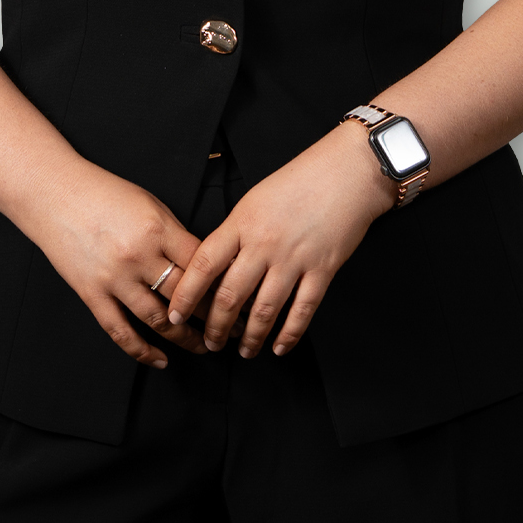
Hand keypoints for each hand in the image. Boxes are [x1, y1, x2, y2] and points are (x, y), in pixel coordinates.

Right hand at [31, 162, 211, 367]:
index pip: (201, 264)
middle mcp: (138, 256)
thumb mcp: (150, 204)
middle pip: (185, 296)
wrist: (56, 194)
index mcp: (157, 229)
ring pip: (158, 320)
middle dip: (212, 316)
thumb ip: (174, 234)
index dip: (222, 283)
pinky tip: (161, 360)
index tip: (237, 296)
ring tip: (203, 347)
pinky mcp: (92, 294)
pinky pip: (120, 331)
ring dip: (184, 339)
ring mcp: (114, 278)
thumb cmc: (105, 193)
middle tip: (230, 329)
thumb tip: (201, 264)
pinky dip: (143, 352)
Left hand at [164, 121, 395, 358]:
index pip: (204, 264)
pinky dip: (289, 334)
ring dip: (250, 337)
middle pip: (230, 295)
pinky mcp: (322, 269)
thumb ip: (236, 231)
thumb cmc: (300, 179)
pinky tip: (279, 347)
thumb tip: (217, 265)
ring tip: (243, 351)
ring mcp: (294, 258)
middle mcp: (264, 243)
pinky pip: (302, 310)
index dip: (186, 294)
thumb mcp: (255, 199)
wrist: (347, 171)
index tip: (175, 315)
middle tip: (210, 343)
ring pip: (264, 310)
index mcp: (242, 222)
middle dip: (216, 326)